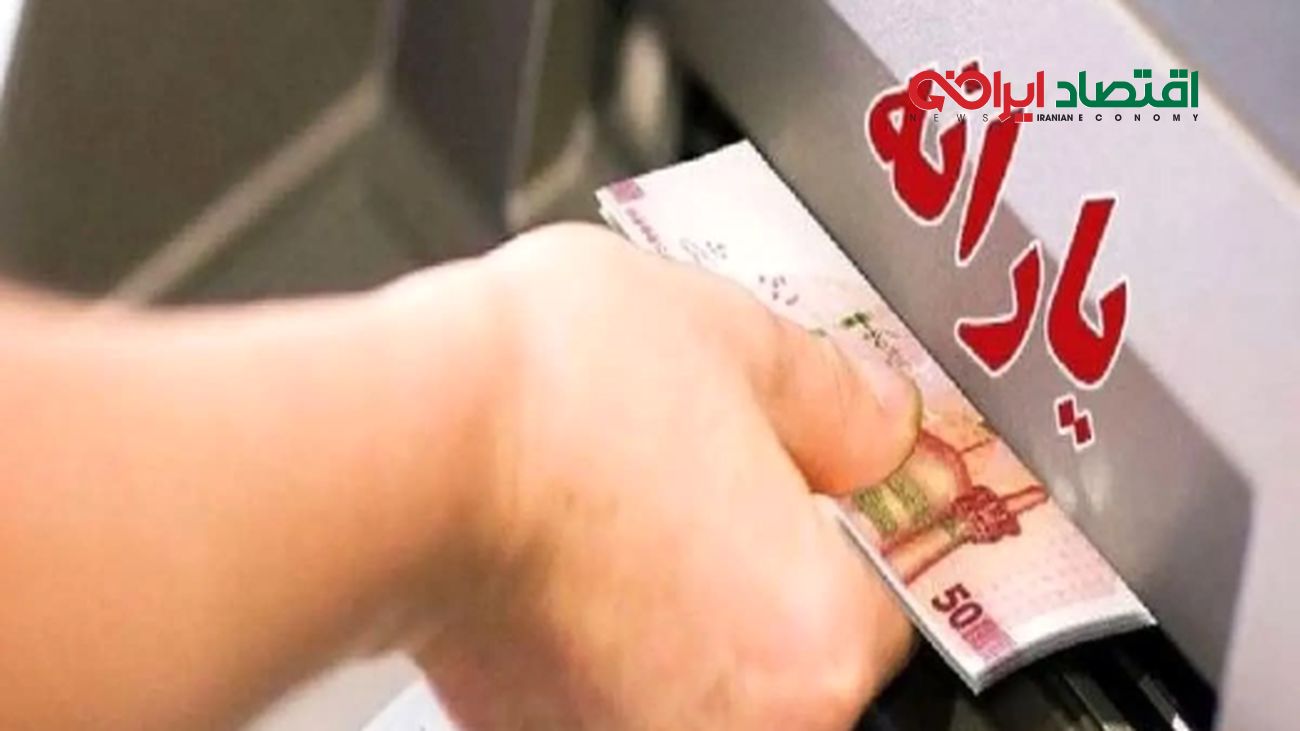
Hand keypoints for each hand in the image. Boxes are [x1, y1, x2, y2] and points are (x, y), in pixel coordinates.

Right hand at [412, 223, 921, 728]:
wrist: (400, 442)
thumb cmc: (557, 393)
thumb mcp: (739, 341)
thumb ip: (843, 401)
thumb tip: (879, 424)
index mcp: (816, 641)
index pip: (894, 600)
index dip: (851, 523)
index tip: (812, 485)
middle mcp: (736, 722)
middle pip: (795, 640)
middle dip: (762, 561)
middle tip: (707, 480)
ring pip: (701, 664)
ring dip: (683, 597)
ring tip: (630, 508)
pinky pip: (616, 679)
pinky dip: (608, 629)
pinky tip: (574, 551)